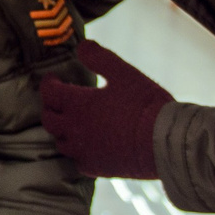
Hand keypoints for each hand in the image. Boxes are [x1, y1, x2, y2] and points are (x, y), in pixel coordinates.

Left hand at [36, 40, 172, 179]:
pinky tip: (88, 147)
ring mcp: (84, 151)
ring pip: (60, 142)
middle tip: (60, 100)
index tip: (53, 79)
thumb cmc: (146, 104)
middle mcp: (74, 129)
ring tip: (72, 123)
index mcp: (78, 104)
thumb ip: (99, 58)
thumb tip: (81, 46)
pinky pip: (77, 161)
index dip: (48, 84)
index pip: (49, 93)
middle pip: (49, 119)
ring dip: (62, 131)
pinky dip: (78, 152)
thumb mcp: (124, 73)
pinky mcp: (96, 168)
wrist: (165, 142)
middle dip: (51, 107)